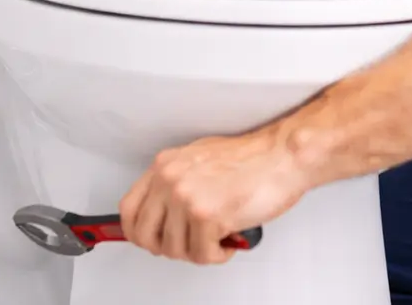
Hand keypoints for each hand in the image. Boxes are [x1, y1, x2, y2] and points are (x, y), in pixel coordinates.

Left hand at [119, 127, 312, 263]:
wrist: (282, 156)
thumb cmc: (251, 159)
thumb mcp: (198, 160)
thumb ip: (176, 183)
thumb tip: (162, 213)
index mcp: (165, 165)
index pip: (129, 209)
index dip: (137, 232)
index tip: (151, 239)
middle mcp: (170, 180)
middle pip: (145, 235)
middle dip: (168, 247)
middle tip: (189, 243)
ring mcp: (186, 198)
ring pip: (174, 249)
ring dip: (198, 250)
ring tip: (217, 236)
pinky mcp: (206, 216)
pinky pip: (201, 255)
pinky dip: (217, 254)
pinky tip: (229, 238)